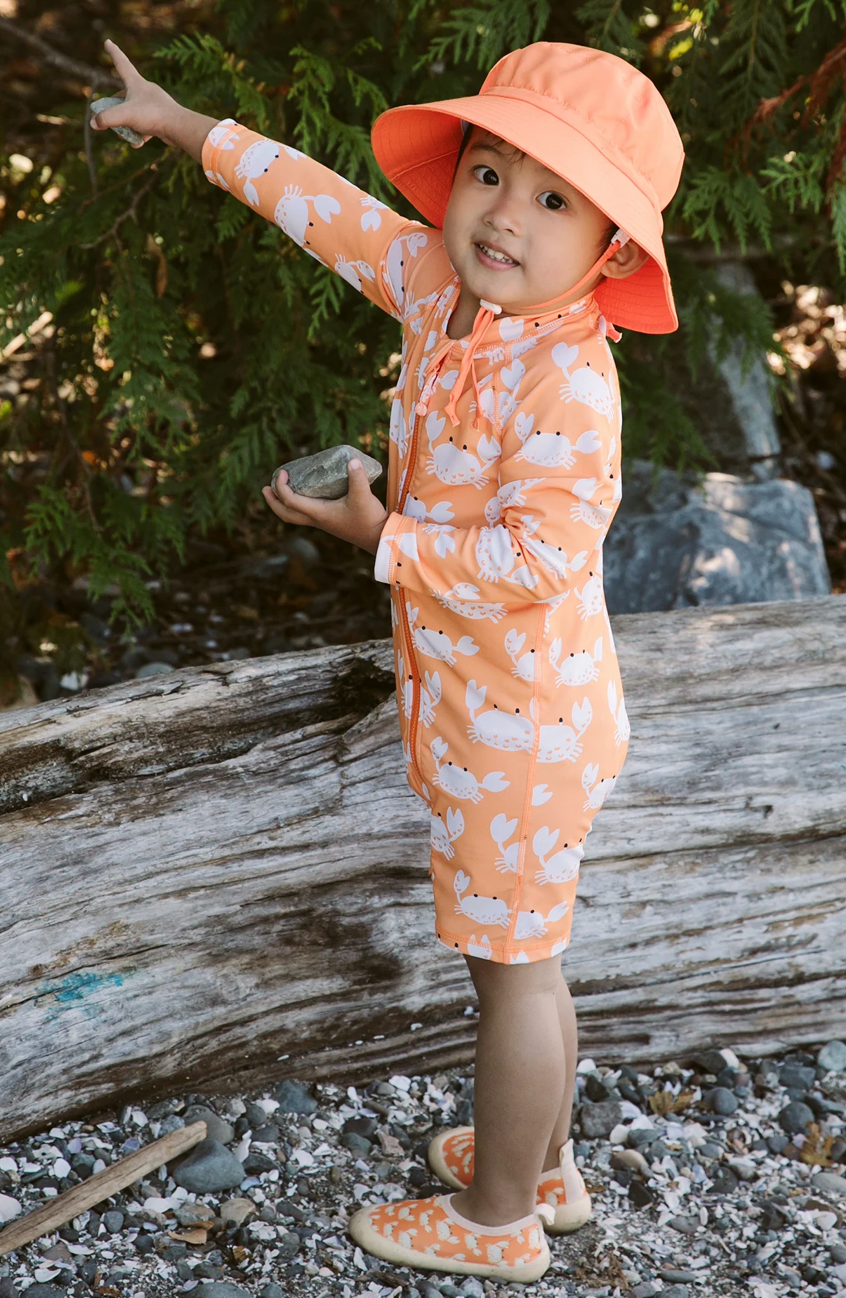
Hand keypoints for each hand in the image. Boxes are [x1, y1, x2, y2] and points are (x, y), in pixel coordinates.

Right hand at [90, 39, 179, 148]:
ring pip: (134, 111)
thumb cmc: (153, 115)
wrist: (179, 127)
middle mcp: (145, 90)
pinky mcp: (161, 117)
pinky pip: (146, 124)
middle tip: (108, 118)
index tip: (108, 41)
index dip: (113, 52)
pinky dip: (140, 133)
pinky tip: (138, 143)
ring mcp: (154, 103)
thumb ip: (107, 118)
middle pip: (124, 95)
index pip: (121, 63)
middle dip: (114, 107)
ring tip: (125, 135)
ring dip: (127, 124)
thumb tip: (93, 123)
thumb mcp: (125, 115)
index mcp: (136, 83)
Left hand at [262, 459, 388, 555]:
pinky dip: (296, 504)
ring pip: (294, 516)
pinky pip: (305, 514)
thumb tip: (352, 460)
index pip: (291, 501)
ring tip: (277, 490)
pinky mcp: (329, 520)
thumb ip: (358, 477)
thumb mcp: (364, 496)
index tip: (283, 472)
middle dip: (273, 501)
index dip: (281, 487)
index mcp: (319, 513)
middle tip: (265, 488)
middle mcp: (316, 519)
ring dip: (282, 504)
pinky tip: (304, 493)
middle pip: (285, 514)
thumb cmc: (369, 519)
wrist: (378, 537)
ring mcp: (322, 521)